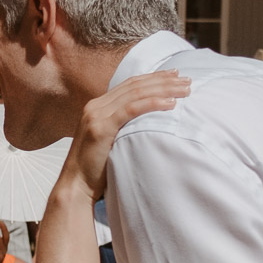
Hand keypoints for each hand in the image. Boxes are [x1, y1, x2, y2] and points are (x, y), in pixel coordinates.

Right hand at [65, 72, 190, 198]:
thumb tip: (147, 124)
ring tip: (185, 90)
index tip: (174, 75)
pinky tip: (171, 104)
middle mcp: (96, 106)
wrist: (76, 186)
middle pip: (135, 85)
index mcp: (98, 106)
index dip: (153, 78)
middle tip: (186, 80)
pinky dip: (152, 104)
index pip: (130, 85)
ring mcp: (97, 115)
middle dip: (163, 80)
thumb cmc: (96, 169)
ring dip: (163, 89)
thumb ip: (122, 127)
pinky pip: (131, 110)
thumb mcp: (110, 141)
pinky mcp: (101, 128)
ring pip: (135, 94)